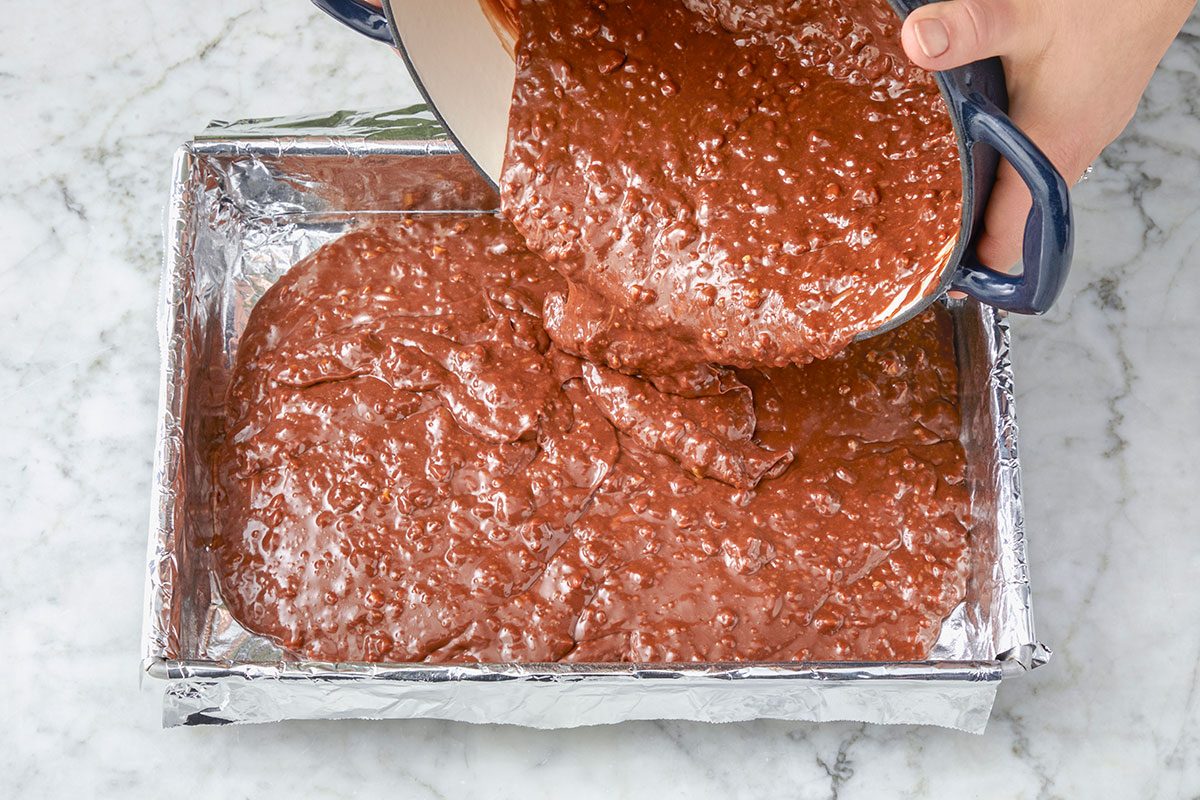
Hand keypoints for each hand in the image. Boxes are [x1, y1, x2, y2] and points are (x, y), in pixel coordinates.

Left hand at [900, 0, 1193, 269]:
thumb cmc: (1106, 3)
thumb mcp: (1021, 14)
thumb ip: (967, 29)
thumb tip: (919, 43)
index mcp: (1050, 149)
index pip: (1009, 238)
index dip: (973, 265)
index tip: (938, 275)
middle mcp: (1072, 151)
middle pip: (1016, 220)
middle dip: (970, 231)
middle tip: (921, 232)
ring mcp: (1085, 134)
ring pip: (1030, 185)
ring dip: (990, 194)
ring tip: (942, 193)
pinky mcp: (1089, 114)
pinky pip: (1045, 154)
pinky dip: (1012, 159)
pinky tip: (984, 136)